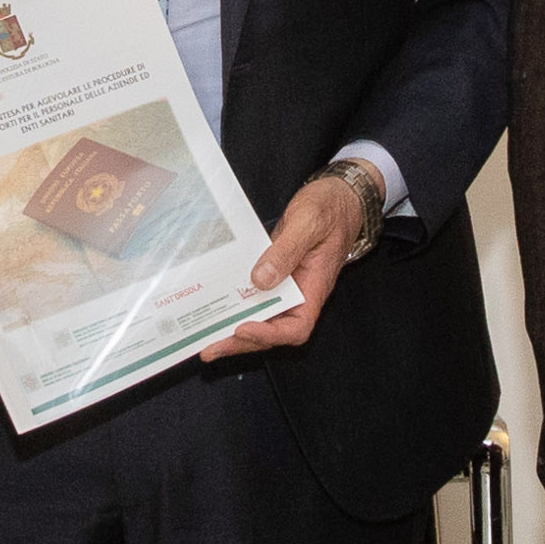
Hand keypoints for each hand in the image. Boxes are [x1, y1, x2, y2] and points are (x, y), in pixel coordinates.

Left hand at [199, 167, 374, 358]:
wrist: (338, 195)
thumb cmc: (330, 208)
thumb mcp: (308, 223)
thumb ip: (286, 251)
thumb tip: (260, 279)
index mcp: (315, 288)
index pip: (296, 327)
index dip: (269, 335)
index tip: (243, 328)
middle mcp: (300, 293)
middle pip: (272, 330)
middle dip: (241, 341)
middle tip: (209, 348)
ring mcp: (287, 285)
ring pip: (262, 317)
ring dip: (234, 329)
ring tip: (205, 336)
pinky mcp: (274, 273)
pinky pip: (255, 296)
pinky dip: (236, 304)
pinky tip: (214, 305)